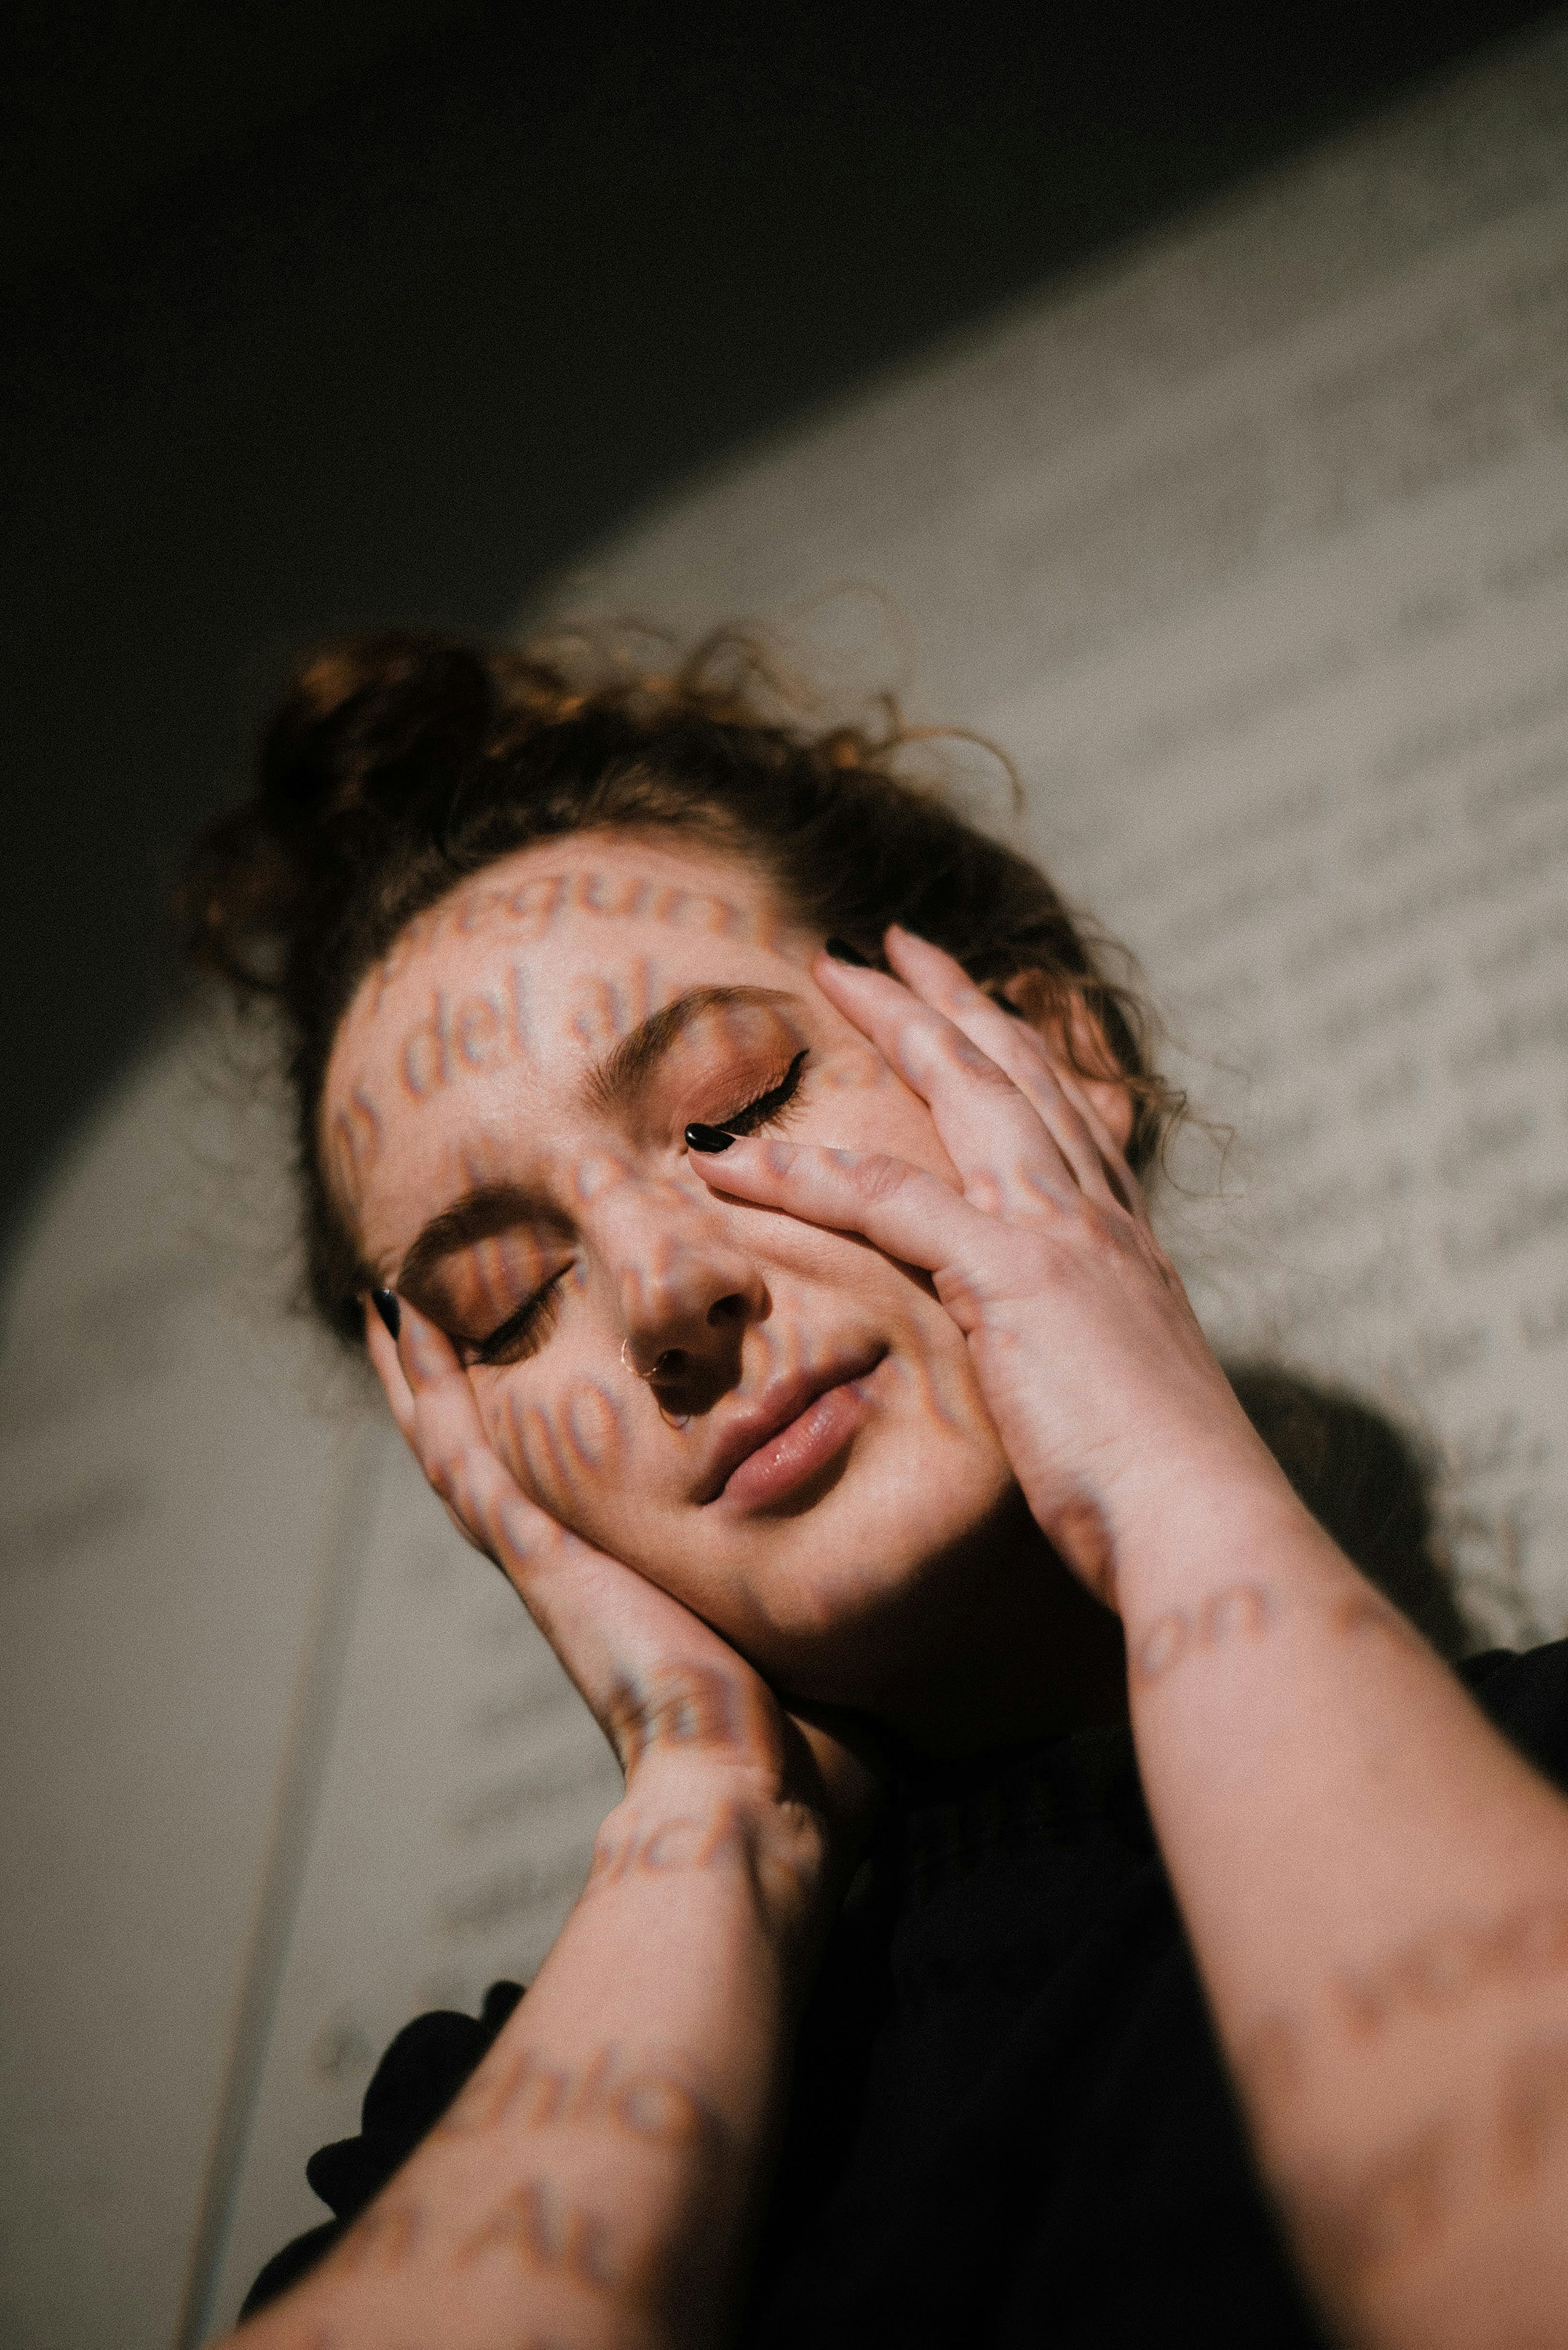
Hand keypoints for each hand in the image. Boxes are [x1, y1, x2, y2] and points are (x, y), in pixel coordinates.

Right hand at [367, 1298, 882, 1877]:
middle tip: (432, 1295)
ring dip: (427, 1369)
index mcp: (635, 1582)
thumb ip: (840, 1598)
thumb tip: (901, 1578)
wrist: (755, 1803)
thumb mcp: (818, 1642)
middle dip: (470, 1375)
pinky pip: (461, 1458)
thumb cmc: (806, 1753)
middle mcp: (576, 1563)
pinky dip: (427, 1393)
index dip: (554, 1413)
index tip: (542, 1339)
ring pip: (460, 1443)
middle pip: (499, 1450)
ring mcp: (546, 1557)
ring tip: (394, 1291)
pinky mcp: (537, 1556)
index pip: (580, 1480)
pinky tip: (397, 1325)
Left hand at [688, 925, 1273, 1604]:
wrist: (1202, 1525)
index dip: (1014, 1051)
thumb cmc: (1158, 1496)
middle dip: (951, 997)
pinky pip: (885, 1200)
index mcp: (1123, 1246)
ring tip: (830, 969)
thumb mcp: (1119, 1409)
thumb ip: (1081, 1371)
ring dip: (893, 1022)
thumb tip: (1062, 1389)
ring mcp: (1057, 1236)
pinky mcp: (1010, 1275)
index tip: (973, 1006)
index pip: (1060, 1118)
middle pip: (1014, 1071)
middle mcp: (1097, 1219)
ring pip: (964, 1093)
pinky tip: (737, 1161)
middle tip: (893, 941)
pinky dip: (804, 1173)